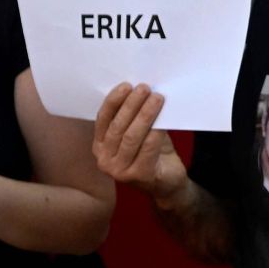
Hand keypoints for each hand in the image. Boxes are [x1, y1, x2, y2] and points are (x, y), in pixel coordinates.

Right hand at [92, 82, 186, 201]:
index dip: (113, 101)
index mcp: (100, 146)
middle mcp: (105, 160)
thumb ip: (136, 117)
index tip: (126, 86)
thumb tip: (144, 91)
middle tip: (144, 88)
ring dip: (145, 115)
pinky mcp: (138, 175)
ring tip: (157, 98)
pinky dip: (155, 131)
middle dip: (131, 105)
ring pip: (131, 136)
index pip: (103, 120)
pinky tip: (163, 120)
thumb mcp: (141, 132)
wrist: (168, 182)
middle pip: (117, 127)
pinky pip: (147, 148)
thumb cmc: (153, 153)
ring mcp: (119, 171)